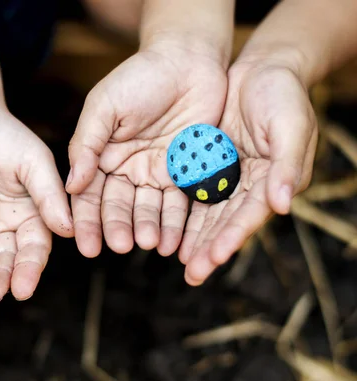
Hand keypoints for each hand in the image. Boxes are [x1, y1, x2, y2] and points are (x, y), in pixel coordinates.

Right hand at [66, 38, 228, 257]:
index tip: (85, 244)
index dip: (86, 219)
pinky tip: (172, 242)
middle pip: (118, 206)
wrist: (187, 60)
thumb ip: (86, 145)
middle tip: (118, 246)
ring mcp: (157, 173)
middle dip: (116, 227)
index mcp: (102, 155)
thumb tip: (71, 185)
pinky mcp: (186, 174)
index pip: (89, 194)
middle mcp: (127, 169)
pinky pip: (180, 203)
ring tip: (147, 244)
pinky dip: (175, 223)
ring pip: (149, 209)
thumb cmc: (139, 77)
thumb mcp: (103, 107)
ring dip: (147, 228)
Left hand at [180, 61, 317, 285]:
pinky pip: (189, 189)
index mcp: (273, 181)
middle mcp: (248, 184)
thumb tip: (283, 205)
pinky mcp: (205, 163)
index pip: (250, 215)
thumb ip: (288, 165)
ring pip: (206, 211)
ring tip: (174, 259)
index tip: (213, 258)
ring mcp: (225, 175)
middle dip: (209, 248)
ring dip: (191, 236)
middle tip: (192, 274)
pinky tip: (164, 226)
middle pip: (226, 221)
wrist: (261, 69)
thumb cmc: (283, 95)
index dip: (232, 237)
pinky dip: (179, 208)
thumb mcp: (291, 124)